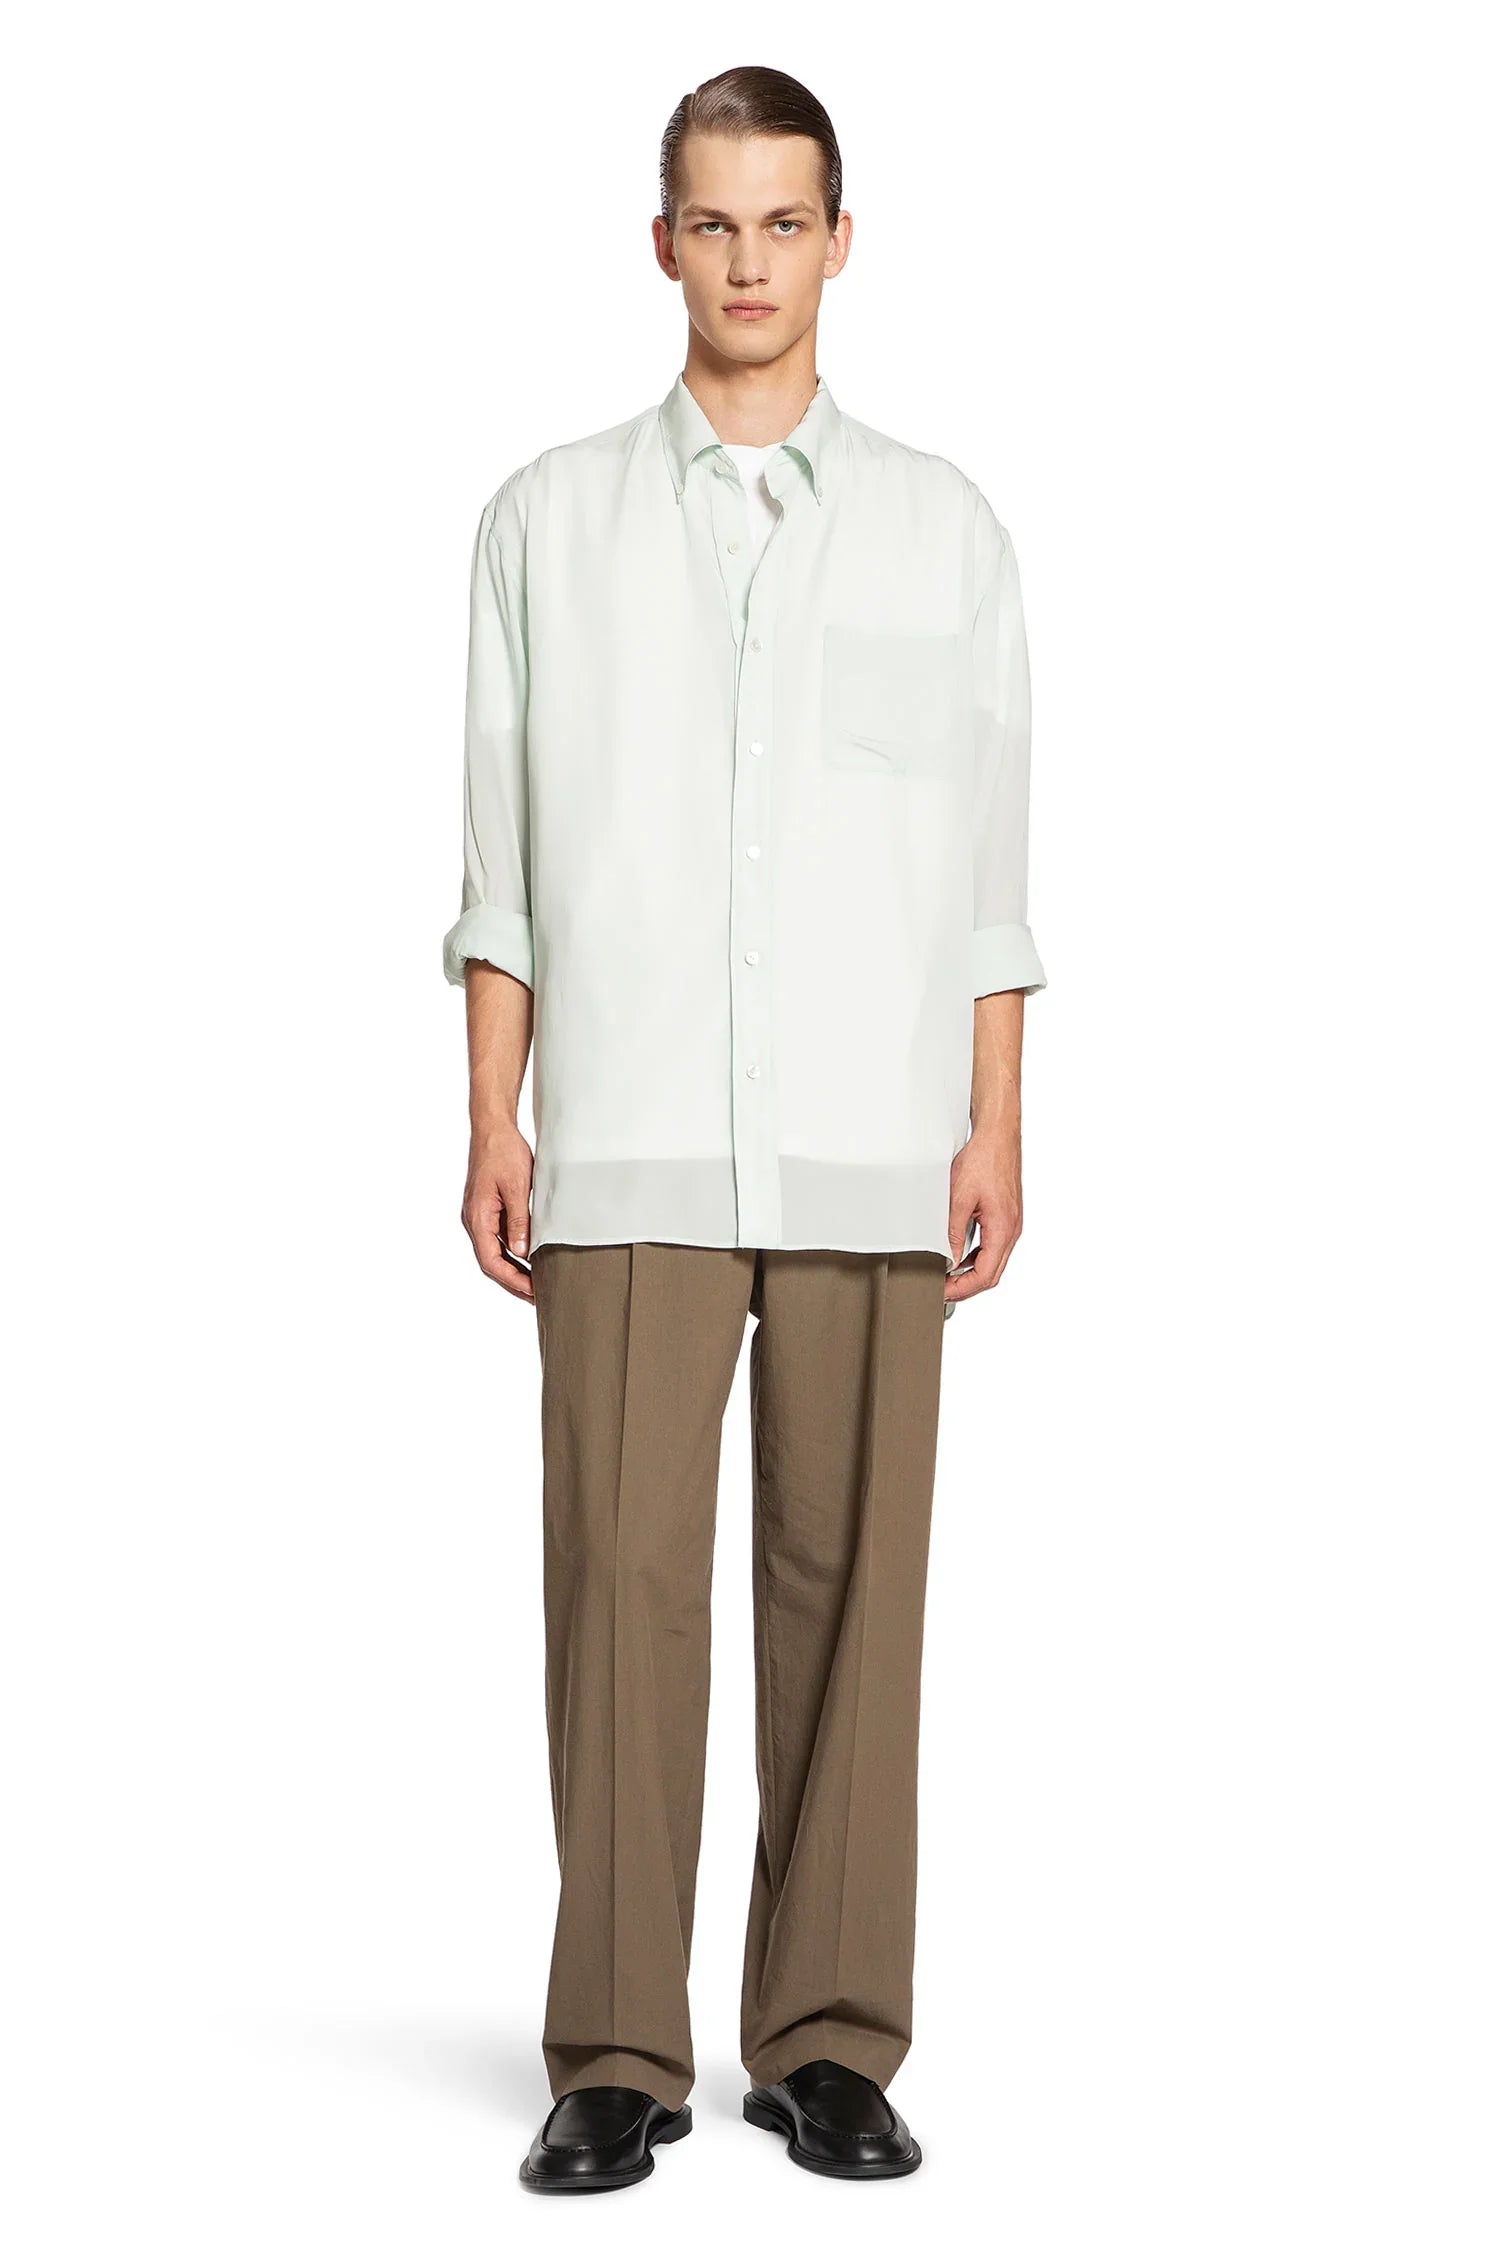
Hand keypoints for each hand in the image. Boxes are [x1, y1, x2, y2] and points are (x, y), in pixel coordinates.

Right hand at [462, 1124, 534, 1302]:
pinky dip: (512, 1253)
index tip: (532, 1292)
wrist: (492, 1128)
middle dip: (513, 1282)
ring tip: (535, 1285)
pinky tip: (529, 1260)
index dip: (512, 1280)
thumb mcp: (517, 1186)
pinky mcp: (486, 1210)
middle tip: (537, 1297)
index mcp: (477, 1217)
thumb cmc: (503, 1152)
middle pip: (490, 1262)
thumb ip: (519, 1220)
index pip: (490, 1261)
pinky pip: (496, 1239)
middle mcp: (473, 1220)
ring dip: (513, 1270)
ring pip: (493, 1253)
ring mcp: (478, 1216)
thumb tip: (521, 1251)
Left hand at [945, 1123, 1022, 1303]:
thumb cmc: (984, 1160)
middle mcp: (1011, 1230)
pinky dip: (977, 1258)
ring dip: (972, 1274)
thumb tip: (948, 1259)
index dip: (963, 1289)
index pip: (985, 1275)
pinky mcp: (1006, 1218)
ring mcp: (1010, 1225)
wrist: (998, 1137)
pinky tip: (960, 1257)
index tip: (943, 1292)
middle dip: (966, 1287)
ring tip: (948, 1277)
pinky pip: (993, 1247)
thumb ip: (953, 1233)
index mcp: (1003, 1229)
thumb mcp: (959, 1198)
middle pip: (991, 1274)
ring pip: (993, 1262)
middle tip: (943, 1290)